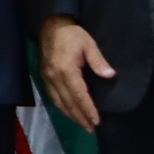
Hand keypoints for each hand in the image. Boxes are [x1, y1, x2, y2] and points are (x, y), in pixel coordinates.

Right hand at [39, 15, 116, 131]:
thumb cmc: (72, 34)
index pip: (79, 95)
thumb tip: (110, 75)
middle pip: (68, 103)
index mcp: (66, 70)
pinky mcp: (44, 78)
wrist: (50, 26)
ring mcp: (47, 79)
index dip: (88, 110)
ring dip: (70, 115)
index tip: (96, 121)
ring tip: (82, 124)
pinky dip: (61, 108)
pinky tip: (68, 112)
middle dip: (80, 117)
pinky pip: (52, 98)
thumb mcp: (88, 44)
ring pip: (59, 103)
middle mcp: (55, 78)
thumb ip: (98, 61)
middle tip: (91, 128)